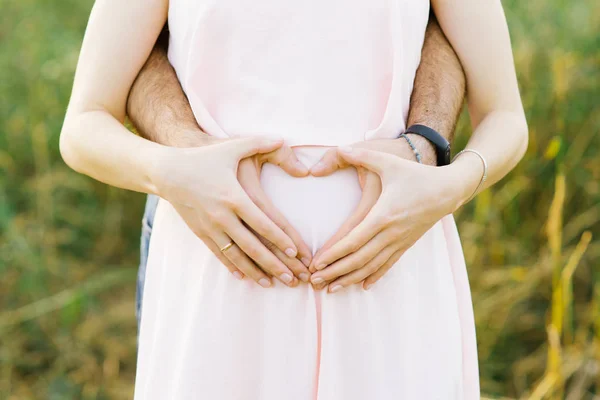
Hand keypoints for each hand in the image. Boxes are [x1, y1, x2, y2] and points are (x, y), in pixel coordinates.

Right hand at [152, 136, 307, 287]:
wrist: (167, 171)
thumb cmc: (204, 158)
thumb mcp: (231, 146)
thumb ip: (259, 142)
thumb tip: (284, 138)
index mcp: (234, 196)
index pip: (263, 223)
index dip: (280, 239)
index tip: (296, 253)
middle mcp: (222, 215)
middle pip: (253, 246)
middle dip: (275, 264)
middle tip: (292, 279)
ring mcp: (210, 227)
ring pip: (237, 255)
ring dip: (256, 272)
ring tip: (272, 284)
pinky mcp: (200, 232)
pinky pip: (219, 254)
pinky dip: (233, 267)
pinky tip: (245, 278)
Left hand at [308, 138, 418, 289]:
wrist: (448, 189)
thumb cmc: (415, 174)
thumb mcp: (387, 160)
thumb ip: (360, 154)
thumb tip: (337, 148)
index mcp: (382, 214)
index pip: (353, 240)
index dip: (333, 254)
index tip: (315, 264)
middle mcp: (391, 233)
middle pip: (359, 259)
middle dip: (335, 272)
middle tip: (315, 282)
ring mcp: (399, 241)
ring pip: (371, 267)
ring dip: (349, 279)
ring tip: (331, 289)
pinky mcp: (406, 244)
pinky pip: (388, 265)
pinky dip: (373, 276)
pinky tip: (362, 286)